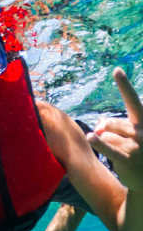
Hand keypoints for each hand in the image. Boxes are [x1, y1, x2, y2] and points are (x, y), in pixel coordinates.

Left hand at [87, 68, 142, 192]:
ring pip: (106, 137)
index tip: (116, 70)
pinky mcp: (128, 160)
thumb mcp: (128, 135)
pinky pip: (109, 148)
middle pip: (109, 123)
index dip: (124, 86)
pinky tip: (92, 137)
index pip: (132, 101)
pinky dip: (99, 144)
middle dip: (106, 130)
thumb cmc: (137, 151)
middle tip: (115, 141)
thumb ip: (111, 125)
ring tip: (123, 154)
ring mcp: (137, 146)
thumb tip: (97, 128)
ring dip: (107, 145)